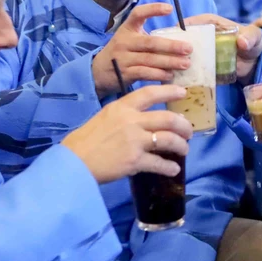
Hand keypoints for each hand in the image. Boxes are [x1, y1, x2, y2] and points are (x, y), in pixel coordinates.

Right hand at [61, 85, 191, 183]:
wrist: (73, 162)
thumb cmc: (86, 140)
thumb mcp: (104, 117)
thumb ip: (125, 116)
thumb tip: (147, 121)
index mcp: (122, 107)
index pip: (150, 93)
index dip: (169, 91)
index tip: (183, 92)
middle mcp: (131, 120)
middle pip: (168, 118)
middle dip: (184, 126)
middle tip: (188, 132)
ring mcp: (134, 140)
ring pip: (169, 139)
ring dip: (181, 146)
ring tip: (183, 150)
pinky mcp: (135, 160)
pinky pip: (160, 163)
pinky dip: (169, 167)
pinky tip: (173, 169)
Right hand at [91, 3, 191, 98]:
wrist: (98, 71)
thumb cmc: (123, 52)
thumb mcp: (131, 39)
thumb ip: (150, 38)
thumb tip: (181, 40)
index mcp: (127, 29)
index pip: (138, 14)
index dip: (153, 10)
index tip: (170, 8)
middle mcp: (124, 42)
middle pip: (150, 42)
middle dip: (171, 46)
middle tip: (189, 48)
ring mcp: (123, 58)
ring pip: (149, 59)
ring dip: (169, 62)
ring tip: (185, 64)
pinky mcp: (124, 73)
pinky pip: (144, 73)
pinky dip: (158, 74)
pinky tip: (170, 75)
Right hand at [184, 14, 261, 83]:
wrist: (253, 63)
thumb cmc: (252, 43)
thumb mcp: (253, 37)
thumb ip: (250, 37)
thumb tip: (242, 42)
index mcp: (210, 23)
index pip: (191, 22)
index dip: (182, 28)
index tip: (178, 36)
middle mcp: (200, 36)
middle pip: (181, 39)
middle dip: (176, 47)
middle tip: (178, 57)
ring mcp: (198, 52)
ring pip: (181, 54)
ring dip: (177, 61)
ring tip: (179, 70)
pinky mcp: (200, 65)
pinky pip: (188, 68)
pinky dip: (183, 73)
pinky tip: (181, 80)